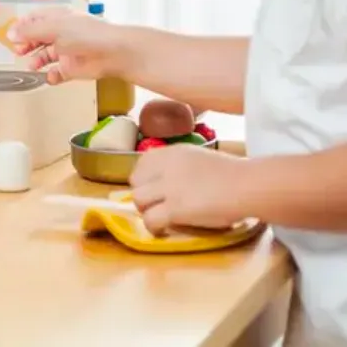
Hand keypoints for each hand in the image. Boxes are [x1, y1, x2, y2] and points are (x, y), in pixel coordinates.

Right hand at [6, 7, 126, 82]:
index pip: (35, 19)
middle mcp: (60, 33)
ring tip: (31, 66)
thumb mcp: (53, 28)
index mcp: (57, 18)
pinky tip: (48, 77)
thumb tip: (10, 34)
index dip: (22, 26)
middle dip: (26, 44)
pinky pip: (57, 73)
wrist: (113, 52)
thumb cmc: (84, 34)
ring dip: (36, 60)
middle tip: (18, 51)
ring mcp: (66, 51)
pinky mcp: (72, 69)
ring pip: (45, 56)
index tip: (11, 35)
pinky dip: (51, 76)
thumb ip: (30, 31)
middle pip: (38, 38)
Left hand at [130, 144, 247, 233]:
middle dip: (143, 194)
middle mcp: (165, 166)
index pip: (142, 162)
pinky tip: (163, 231)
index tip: (153, 189)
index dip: (145, 179)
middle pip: (135, 181)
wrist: (247, 185)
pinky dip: (154, 227)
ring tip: (159, 219)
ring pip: (138, 199)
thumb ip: (182, 166)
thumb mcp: (199, 159)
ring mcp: (169, 187)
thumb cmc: (234, 174)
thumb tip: (174, 181)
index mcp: (172, 153)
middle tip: (157, 206)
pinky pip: (151, 219)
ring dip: (146, 211)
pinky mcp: (175, 208)